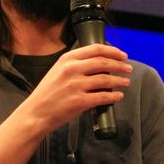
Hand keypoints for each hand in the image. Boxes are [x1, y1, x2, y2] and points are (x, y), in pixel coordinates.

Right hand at [17, 44, 131, 133]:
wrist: (35, 114)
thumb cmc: (47, 94)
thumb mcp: (58, 71)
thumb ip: (76, 64)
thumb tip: (100, 62)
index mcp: (67, 59)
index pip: (95, 49)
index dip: (112, 51)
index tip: (122, 55)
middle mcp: (71, 69)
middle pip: (103, 62)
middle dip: (119, 65)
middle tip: (128, 68)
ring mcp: (75, 85)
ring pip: (106, 79)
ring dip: (120, 80)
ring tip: (126, 82)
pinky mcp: (79, 101)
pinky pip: (103, 97)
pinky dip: (114, 96)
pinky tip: (118, 96)